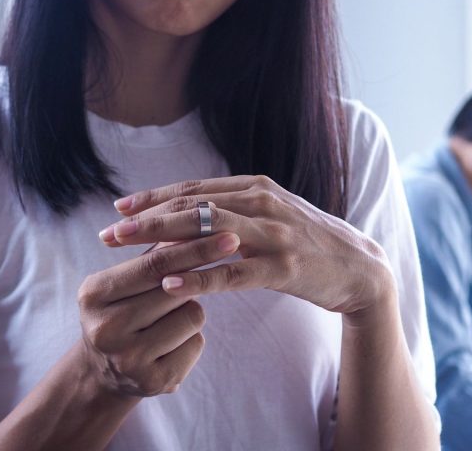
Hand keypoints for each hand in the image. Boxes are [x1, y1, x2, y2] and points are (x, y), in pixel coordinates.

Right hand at [77, 233, 238, 398]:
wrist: (105, 371)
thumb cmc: (125, 310)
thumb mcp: (127, 281)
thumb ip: (157, 253)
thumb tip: (202, 215)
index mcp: (94, 294)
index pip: (154, 265)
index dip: (196, 247)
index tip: (230, 235)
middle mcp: (105, 329)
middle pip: (177, 290)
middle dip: (197, 277)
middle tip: (213, 265)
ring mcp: (128, 360)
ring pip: (194, 316)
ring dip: (192, 310)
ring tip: (169, 318)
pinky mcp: (153, 383)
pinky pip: (197, 344)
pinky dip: (193, 338)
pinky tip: (172, 343)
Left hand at [100, 175, 393, 316]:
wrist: (361, 268)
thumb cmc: (310, 242)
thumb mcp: (272, 214)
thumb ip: (235, 210)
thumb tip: (189, 214)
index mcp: (256, 188)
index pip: (194, 189)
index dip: (154, 197)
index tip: (119, 207)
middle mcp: (263, 204)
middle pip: (194, 207)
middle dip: (147, 218)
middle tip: (110, 231)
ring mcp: (274, 235)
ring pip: (209, 234)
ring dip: (163, 241)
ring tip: (128, 250)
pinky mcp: (284, 268)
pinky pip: (234, 273)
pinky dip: (200, 278)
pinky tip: (171, 283)